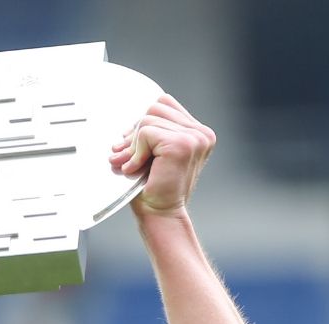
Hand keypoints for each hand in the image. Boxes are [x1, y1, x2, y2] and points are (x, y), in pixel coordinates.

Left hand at [110, 95, 214, 218]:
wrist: (161, 214)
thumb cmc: (157, 189)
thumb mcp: (156, 154)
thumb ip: (153, 133)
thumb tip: (129, 123)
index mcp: (199, 133)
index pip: (165, 104)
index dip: (144, 122)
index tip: (135, 145)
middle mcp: (202, 133)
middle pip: (155, 108)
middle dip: (135, 132)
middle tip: (126, 155)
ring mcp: (194, 138)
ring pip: (148, 119)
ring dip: (134, 144)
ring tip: (131, 164)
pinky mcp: (181, 144)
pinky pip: (146, 133)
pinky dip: (135, 151)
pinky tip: (135, 168)